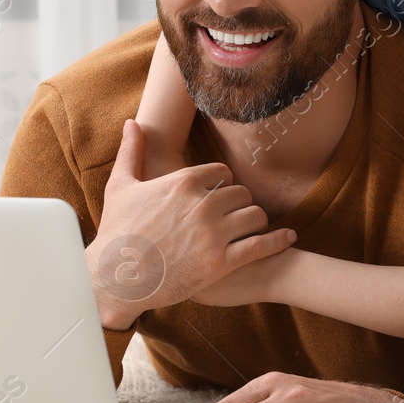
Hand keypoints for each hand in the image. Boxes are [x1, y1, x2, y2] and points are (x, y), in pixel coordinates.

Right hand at [90, 121, 295, 328]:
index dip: (222, 185)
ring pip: (255, 216)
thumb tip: (131, 123)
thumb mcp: (120, 186)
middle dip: (240, 204)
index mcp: (184, 181)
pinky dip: (278, 241)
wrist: (115, 279)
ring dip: (256, 222)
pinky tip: (289, 238)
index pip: (223, 173)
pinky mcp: (221, 263)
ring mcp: (213, 234)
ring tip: (251, 230)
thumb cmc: (116, 232)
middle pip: (242, 194)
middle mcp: (203, 203)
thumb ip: (131, 151)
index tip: (219, 196)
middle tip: (235, 217)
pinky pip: (261, 246)